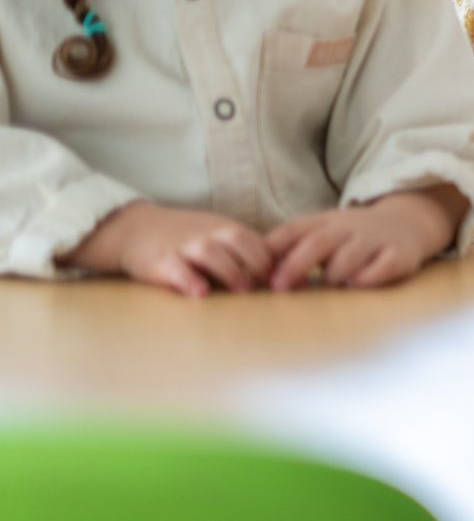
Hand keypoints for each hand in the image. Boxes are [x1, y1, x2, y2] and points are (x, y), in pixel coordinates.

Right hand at [63, 202, 275, 295]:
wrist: (136, 228)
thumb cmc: (189, 239)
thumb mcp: (219, 237)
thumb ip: (248, 254)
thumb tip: (291, 277)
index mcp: (226, 230)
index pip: (256, 240)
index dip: (274, 259)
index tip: (290, 278)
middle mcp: (207, 235)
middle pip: (237, 240)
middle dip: (256, 260)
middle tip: (270, 283)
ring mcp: (184, 247)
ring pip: (209, 252)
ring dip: (229, 270)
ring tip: (242, 288)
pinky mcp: (160, 261)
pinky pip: (176, 269)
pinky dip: (188, 280)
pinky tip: (200, 292)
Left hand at [264, 186, 467, 290]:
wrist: (407, 223)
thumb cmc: (352, 235)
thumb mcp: (322, 230)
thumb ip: (291, 245)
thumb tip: (250, 270)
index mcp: (326, 221)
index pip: (294, 230)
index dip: (275, 250)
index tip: (260, 273)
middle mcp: (350, 228)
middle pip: (318, 242)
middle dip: (296, 264)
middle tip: (280, 286)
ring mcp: (375, 240)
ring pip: (347, 259)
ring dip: (334, 275)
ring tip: (333, 282)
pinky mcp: (399, 256)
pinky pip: (379, 270)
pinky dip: (366, 279)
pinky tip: (359, 283)